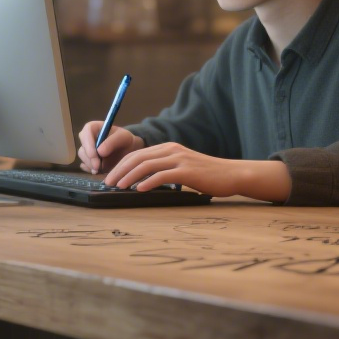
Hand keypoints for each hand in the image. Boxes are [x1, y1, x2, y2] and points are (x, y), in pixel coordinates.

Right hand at [77, 122, 141, 173]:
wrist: (128, 151)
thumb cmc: (125, 140)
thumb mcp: (123, 137)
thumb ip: (112, 141)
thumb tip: (99, 152)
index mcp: (94, 128)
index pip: (86, 132)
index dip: (88, 144)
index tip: (94, 155)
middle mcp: (88, 138)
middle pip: (83, 147)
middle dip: (89, 158)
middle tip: (98, 167)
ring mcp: (87, 150)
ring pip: (83, 157)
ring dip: (90, 164)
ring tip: (100, 170)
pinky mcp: (88, 160)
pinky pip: (85, 165)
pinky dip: (90, 169)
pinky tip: (98, 171)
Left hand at [103, 142, 291, 201]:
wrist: (231, 174)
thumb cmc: (206, 175)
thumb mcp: (181, 167)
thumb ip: (163, 169)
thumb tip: (141, 182)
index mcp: (168, 148)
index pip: (137, 154)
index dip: (121, 165)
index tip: (110, 177)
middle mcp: (171, 150)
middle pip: (137, 158)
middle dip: (119, 170)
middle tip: (107, 183)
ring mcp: (179, 159)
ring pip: (146, 165)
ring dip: (129, 177)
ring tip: (118, 187)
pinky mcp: (187, 171)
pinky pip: (162, 175)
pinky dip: (148, 182)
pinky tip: (138, 190)